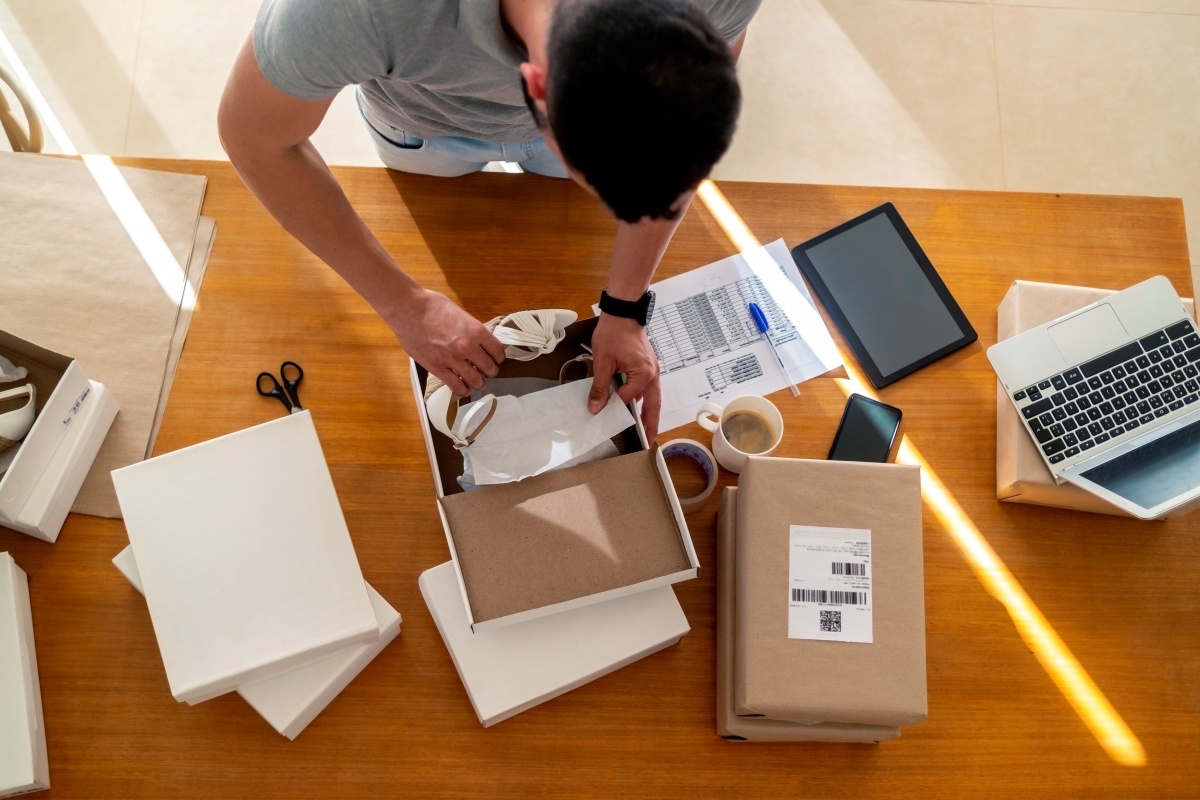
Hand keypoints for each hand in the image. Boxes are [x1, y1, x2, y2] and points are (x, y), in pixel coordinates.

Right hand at [390, 290, 505, 394]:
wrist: (407, 309)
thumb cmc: (431, 305)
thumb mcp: (460, 313)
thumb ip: (470, 329)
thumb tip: (477, 340)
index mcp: (476, 331)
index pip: (498, 352)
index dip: (498, 357)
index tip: (495, 358)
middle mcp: (468, 347)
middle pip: (490, 368)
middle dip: (490, 370)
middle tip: (486, 370)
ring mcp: (452, 360)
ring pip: (476, 381)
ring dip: (478, 382)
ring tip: (476, 381)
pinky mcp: (437, 368)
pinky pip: (456, 386)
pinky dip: (463, 389)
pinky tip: (463, 387)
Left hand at [588, 313, 661, 441]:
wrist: (622, 312)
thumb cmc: (614, 332)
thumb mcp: (602, 361)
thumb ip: (599, 386)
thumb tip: (596, 406)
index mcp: (643, 373)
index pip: (628, 398)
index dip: (614, 407)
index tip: (603, 415)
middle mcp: (652, 373)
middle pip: (654, 404)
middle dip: (651, 423)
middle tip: (649, 439)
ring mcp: (652, 369)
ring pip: (653, 397)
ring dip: (649, 412)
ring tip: (645, 428)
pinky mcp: (648, 366)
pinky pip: (648, 387)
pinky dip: (644, 398)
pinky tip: (635, 404)